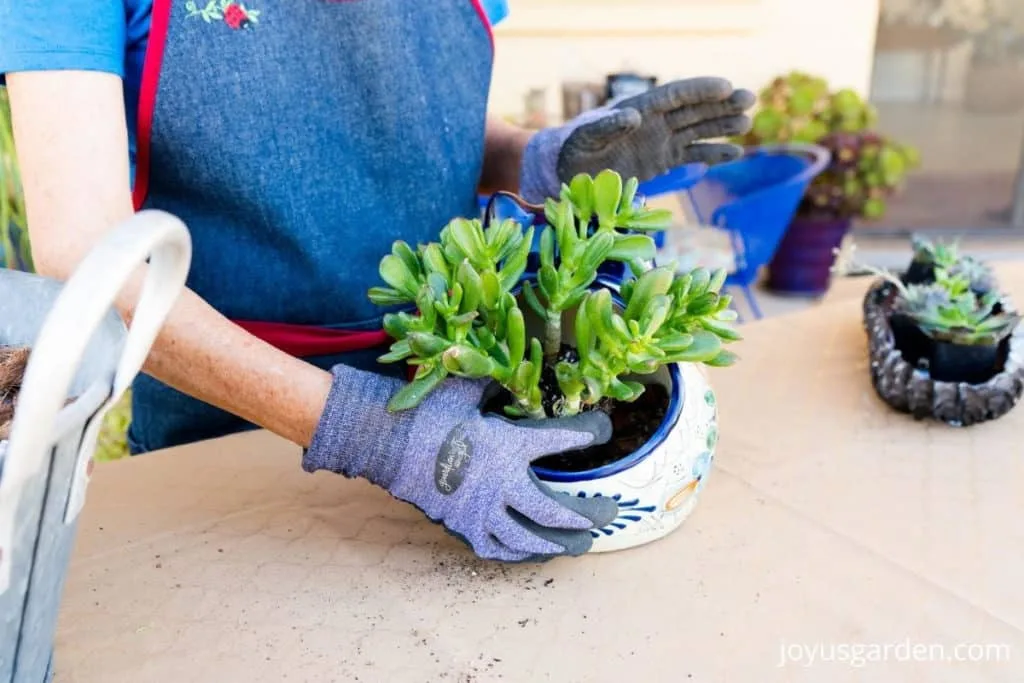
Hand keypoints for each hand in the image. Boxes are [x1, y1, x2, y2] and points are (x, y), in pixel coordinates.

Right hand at [303, 365, 618, 561]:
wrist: (384, 441)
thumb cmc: (427, 410)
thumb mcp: (467, 387)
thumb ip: (499, 382)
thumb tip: (519, 367)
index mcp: (508, 445)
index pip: (564, 440)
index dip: (589, 433)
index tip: (602, 430)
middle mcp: (502, 485)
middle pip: (558, 510)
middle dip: (589, 514)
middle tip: (609, 513)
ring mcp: (482, 512)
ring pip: (531, 539)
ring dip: (562, 543)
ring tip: (583, 544)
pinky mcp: (462, 526)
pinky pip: (497, 548)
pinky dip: (519, 552)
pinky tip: (534, 551)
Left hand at [520, 77, 754, 202]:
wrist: (569, 174)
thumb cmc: (574, 151)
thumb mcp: (586, 138)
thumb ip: (609, 126)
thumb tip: (635, 116)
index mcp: (638, 109)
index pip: (674, 95)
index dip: (699, 90)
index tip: (725, 87)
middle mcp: (654, 122)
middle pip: (693, 109)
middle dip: (721, 104)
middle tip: (750, 99)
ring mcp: (660, 141)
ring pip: (698, 129)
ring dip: (722, 126)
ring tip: (747, 123)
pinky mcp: (662, 161)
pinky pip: (692, 155)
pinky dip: (713, 154)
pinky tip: (735, 153)